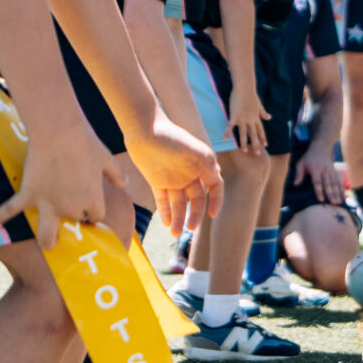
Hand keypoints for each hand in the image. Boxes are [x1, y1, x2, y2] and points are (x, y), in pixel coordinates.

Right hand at [0, 115, 122, 245]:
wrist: (59, 132)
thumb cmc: (85, 143)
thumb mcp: (106, 157)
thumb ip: (115, 173)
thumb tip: (125, 183)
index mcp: (92, 199)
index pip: (96, 217)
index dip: (93, 212)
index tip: (89, 209)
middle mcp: (72, 207)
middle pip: (75, 225)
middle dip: (73, 221)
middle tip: (69, 216)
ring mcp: (49, 204)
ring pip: (48, 234)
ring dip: (48, 241)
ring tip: (48, 245)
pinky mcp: (30, 194)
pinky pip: (13, 209)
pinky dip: (1, 215)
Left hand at [124, 109, 222, 235]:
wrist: (143, 129)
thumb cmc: (170, 136)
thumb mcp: (193, 149)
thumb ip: (207, 163)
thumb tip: (218, 177)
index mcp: (201, 165)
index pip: (215, 186)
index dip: (216, 200)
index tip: (213, 214)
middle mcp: (189, 173)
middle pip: (196, 200)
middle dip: (194, 215)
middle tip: (190, 228)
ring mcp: (173, 178)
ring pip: (178, 204)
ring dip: (178, 218)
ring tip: (174, 233)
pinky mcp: (157, 181)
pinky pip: (163, 200)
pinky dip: (165, 212)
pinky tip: (165, 223)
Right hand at [227, 84, 268, 154]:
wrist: (245, 87)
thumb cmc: (251, 94)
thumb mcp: (259, 105)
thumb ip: (263, 113)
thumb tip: (270, 118)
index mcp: (256, 117)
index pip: (260, 130)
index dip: (263, 137)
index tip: (266, 145)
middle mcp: (250, 120)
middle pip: (253, 134)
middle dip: (256, 144)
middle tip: (257, 154)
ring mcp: (243, 119)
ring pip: (243, 133)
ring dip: (244, 143)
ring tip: (244, 151)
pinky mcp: (234, 116)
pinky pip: (230, 127)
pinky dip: (227, 133)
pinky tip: (224, 139)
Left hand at [295, 144, 342, 203]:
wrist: (320, 148)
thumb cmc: (308, 158)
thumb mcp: (300, 164)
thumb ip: (298, 174)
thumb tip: (295, 184)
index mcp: (315, 169)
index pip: (317, 182)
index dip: (319, 191)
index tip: (321, 200)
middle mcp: (324, 171)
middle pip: (328, 184)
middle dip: (331, 194)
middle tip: (333, 204)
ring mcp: (331, 171)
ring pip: (335, 184)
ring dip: (337, 194)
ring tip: (338, 202)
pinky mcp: (335, 172)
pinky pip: (339, 182)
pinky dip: (342, 190)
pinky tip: (344, 198)